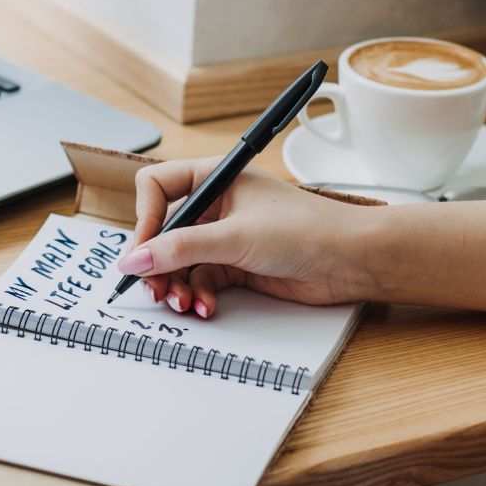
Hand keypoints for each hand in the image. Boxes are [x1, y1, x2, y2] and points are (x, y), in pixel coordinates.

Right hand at [118, 157, 376, 317]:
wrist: (351, 260)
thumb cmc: (305, 229)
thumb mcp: (233, 237)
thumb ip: (179, 250)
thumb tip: (133, 261)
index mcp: (214, 178)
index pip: (156, 188)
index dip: (145, 219)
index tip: (144, 250)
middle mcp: (216, 205)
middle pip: (164, 232)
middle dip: (157, 263)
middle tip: (154, 289)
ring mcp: (225, 236)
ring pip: (180, 261)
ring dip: (175, 285)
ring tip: (181, 303)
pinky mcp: (237, 265)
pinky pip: (201, 280)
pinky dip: (198, 295)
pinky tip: (206, 307)